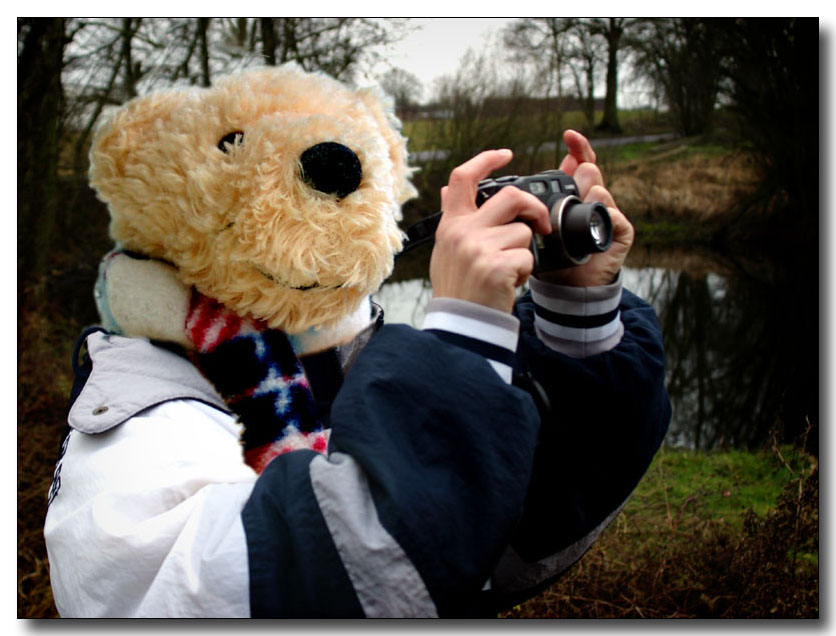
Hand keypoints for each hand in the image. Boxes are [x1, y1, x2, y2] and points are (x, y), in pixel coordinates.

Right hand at [429, 149, 550, 313]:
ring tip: (508, 271)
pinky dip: (525, 272)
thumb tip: (448, 190)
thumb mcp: (446, 249)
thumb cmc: (458, 287)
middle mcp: (463, 232)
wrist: (461, 324)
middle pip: (511, 196)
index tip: (506, 154)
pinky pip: (527, 257)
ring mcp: (479, 248)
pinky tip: (508, 284)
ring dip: (524, 253)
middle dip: (534, 209)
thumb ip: (454, 219)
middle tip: (541, 225)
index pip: (463, 178)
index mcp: (451, 224)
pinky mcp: (496, 266)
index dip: (486, 159)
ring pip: (524, 233)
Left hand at [537, 129, 633, 286]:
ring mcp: (608, 214)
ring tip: (578, 209)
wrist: (568, 287)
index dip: (577, 147)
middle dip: (578, 175)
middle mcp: (593, 199)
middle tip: (571, 185)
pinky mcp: (620, 231)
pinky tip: (595, 221)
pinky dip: (604, 216)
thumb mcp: (539, 224)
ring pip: (600, 190)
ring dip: (588, 195)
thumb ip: (537, 201)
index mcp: (575, 193)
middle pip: (589, 171)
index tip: (568, 135)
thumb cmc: (552, 255)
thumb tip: (528, 179)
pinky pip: (614, 215)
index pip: (580, 162)